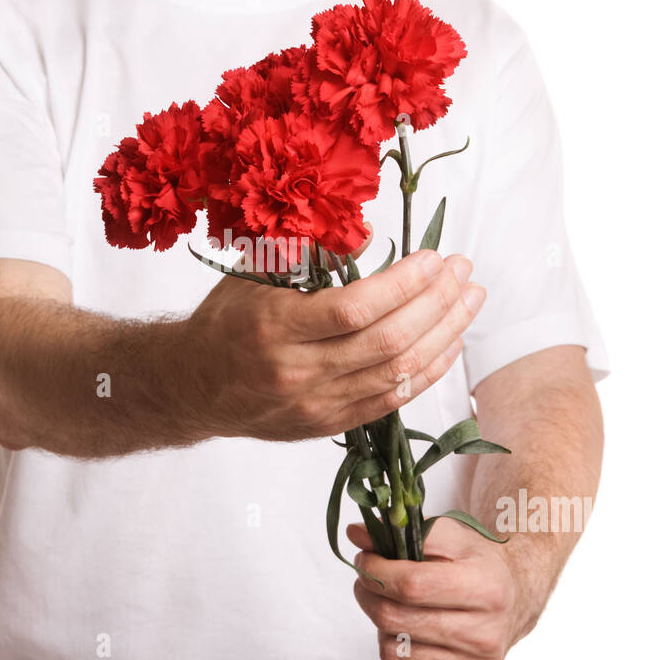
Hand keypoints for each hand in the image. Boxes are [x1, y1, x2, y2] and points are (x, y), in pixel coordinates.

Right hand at [186, 240, 485, 441]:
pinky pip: (391, 401)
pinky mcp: (328, 425)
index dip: (404, 283)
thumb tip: (366, 234)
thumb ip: (307, 251)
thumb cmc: (224, 321)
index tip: (434, 258)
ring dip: (443, 335)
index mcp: (275, 328)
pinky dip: (427, 372)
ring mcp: (315, 405)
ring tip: (469, 301)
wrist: (191, 387)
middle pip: (387, 341)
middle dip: (436, 303)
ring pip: (397, 373)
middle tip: (463, 271)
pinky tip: (450, 343)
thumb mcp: (252, 273)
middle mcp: (297, 372)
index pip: (356, 308)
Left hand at [347, 518, 517, 659]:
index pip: (411, 585)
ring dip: (382, 624)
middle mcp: (485, 630)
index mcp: (485, 587)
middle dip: (369, 594)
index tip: (366, 559)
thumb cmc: (479, 563)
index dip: (377, 571)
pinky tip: (410, 628)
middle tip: (369, 579)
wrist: (516, 597)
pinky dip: (396, 647)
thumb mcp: (450, 536)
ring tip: (395, 604)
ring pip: (393, 650)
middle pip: (395, 618)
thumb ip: (404, 530)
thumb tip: (356, 534)